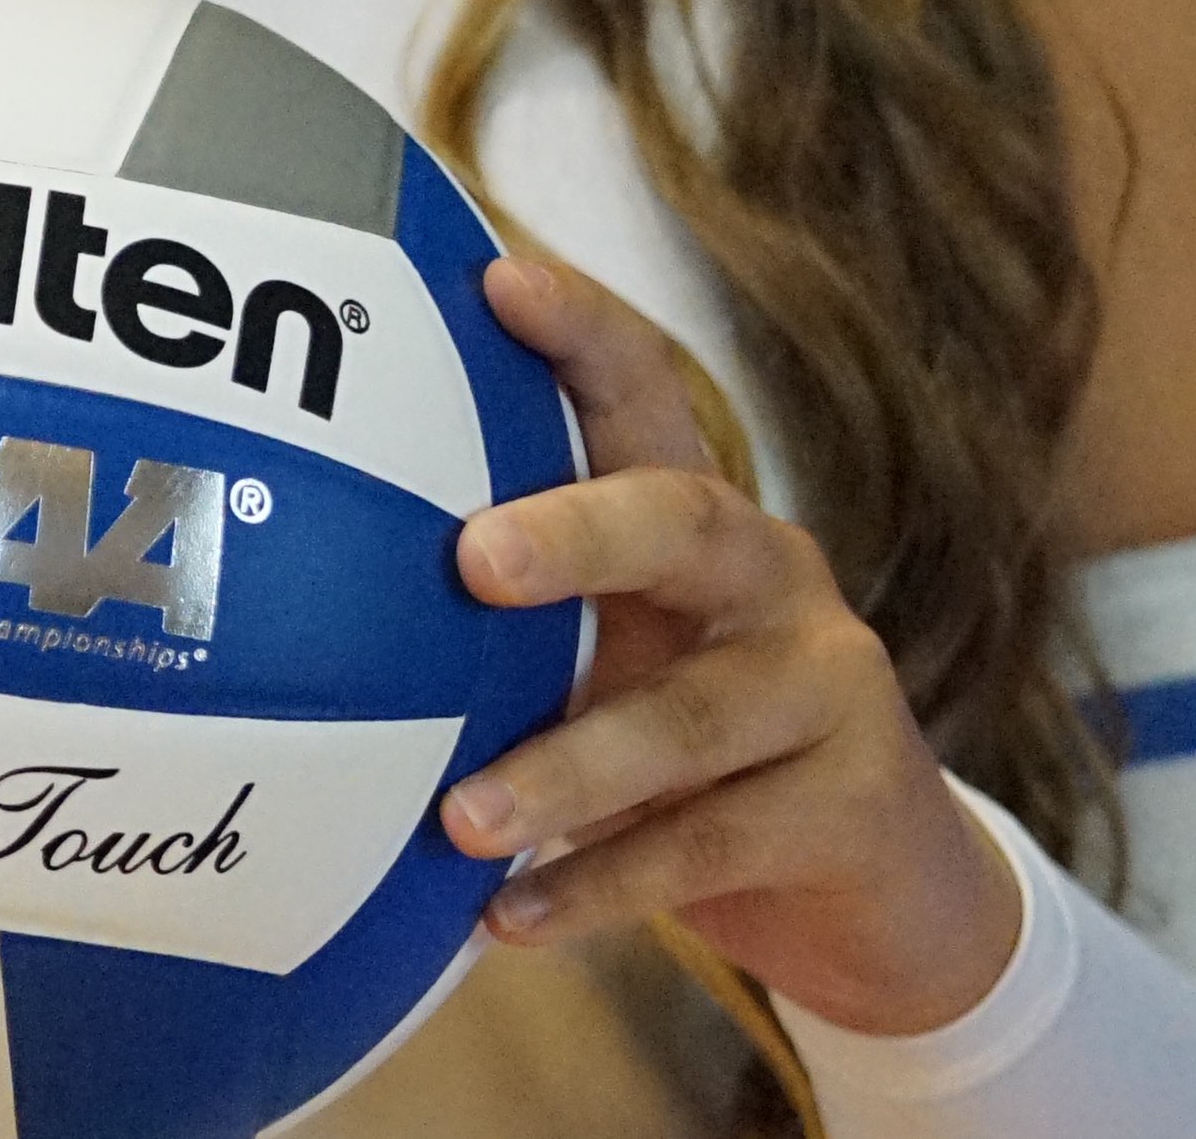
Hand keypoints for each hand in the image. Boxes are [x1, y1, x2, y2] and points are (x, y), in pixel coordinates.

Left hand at [439, 255, 1021, 1036]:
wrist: (888, 891)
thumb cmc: (699, 745)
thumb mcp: (623, 659)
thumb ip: (511, 626)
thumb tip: (307, 600)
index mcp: (699, 516)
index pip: (644, 391)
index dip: (580, 329)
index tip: (495, 281)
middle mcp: (768, 574)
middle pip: (683, 519)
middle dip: (577, 531)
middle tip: (472, 560)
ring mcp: (823, 685)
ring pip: (691, 715)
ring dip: (566, 766)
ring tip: (461, 816)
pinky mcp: (849, 803)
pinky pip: (709, 846)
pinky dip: (601, 884)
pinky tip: (511, 915)